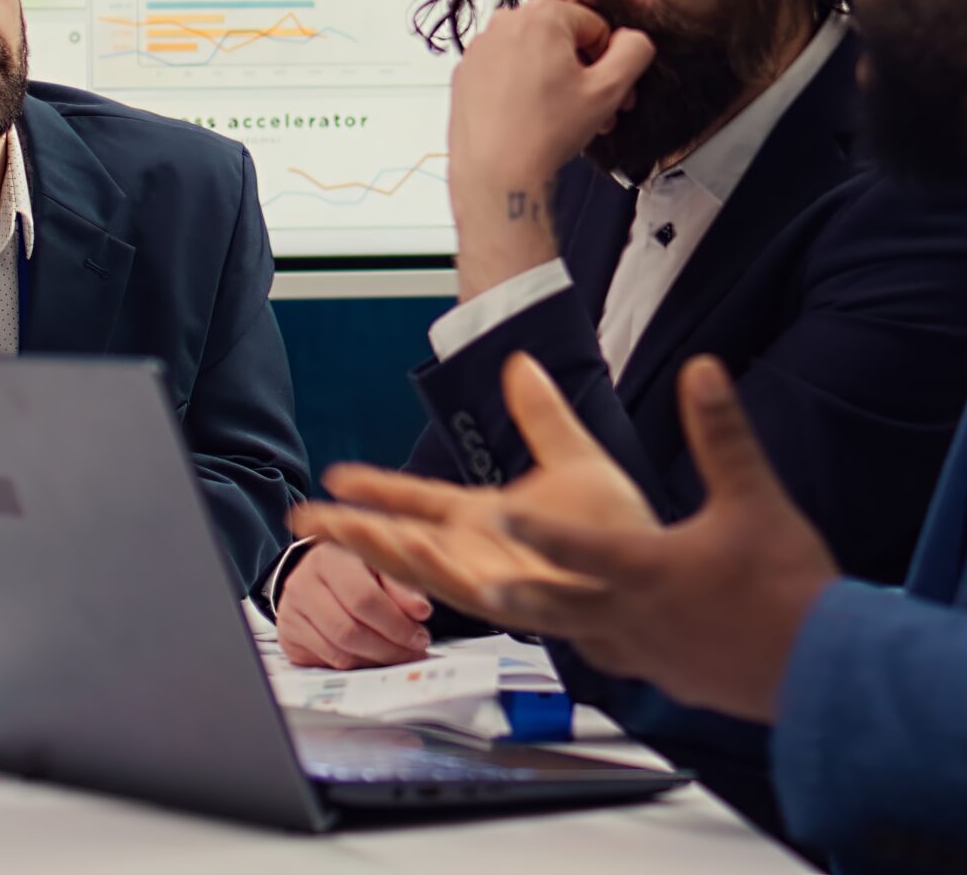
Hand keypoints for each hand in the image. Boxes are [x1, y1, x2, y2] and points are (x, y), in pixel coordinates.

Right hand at [275, 542, 433, 669]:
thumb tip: (420, 611)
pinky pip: (328, 662)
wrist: (318, 573)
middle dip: (389, 648)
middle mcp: (302, 584)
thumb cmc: (358, 567)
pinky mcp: (289, 636)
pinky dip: (358, 665)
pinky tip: (376, 657)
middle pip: (349, 630)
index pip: (364, 598)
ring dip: (377, 660)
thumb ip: (403, 585)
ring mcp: (290, 612)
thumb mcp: (383, 565)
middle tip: (414, 651)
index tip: (420, 635)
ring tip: (400, 655)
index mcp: (328, 557)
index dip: (396, 623)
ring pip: (339, 652)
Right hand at [288, 354, 659, 628]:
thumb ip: (542, 417)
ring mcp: (498, 581)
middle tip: (306, 519)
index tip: (334, 475)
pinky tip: (428, 556)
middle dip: (352, 532)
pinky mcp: (525, 603)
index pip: (415, 500)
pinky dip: (451, 576)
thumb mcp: (574, 459)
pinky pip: (479, 591)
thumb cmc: (617, 530)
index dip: (374, 488)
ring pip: (430, 570)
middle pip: (401, 542)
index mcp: (481, 520)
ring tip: (356, 531)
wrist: (660, 572)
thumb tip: (520, 364)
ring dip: (391, 552)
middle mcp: (479, 554)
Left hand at [447, 1, 653, 297]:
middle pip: (564, 41)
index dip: (611, 61)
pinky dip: (526, 89)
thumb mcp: (609, 90)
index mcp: (542, 15)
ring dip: (559, 83)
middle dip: (586, 74)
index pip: (596, 26)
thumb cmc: (546, 133)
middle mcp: (505, 22)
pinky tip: (536, 120)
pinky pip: (508, 72)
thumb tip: (634, 39)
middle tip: (597, 110)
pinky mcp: (466, 74)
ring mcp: (481, 48)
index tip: (612, 91)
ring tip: (568, 120)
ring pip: (536, 57)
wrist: (496, 174)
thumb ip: (634, 51)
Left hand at [491, 357, 838, 723]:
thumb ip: (720, 432)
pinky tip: (610, 640)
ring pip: (585, 639)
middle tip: (475, 588)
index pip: (577, 547)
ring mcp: (652, 655)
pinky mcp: (674, 680)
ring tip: (525, 614)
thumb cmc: (788, 585)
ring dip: (552, 625)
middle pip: (559, 606)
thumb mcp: (754, 496)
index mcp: (649, 570)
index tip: (493, 516)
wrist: (823, 669)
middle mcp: (637, 617)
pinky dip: (604, 647)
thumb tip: (701, 371)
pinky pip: (623, 662)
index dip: (532, 530)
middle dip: (514, 595)